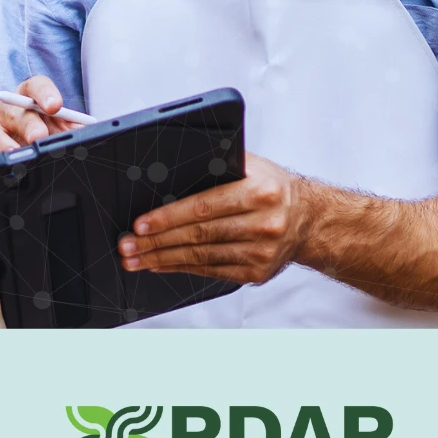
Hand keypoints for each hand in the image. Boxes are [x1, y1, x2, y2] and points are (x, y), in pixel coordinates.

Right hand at [0, 76, 81, 276]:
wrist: (21, 168)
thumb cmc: (45, 143)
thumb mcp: (62, 135)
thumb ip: (73, 132)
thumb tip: (90, 133)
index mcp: (29, 99)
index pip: (34, 86)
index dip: (45, 93)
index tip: (56, 106)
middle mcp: (5, 110)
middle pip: (12, 109)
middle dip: (27, 123)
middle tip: (40, 137)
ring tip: (13, 155)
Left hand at [117, 153, 311, 284]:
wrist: (309, 219)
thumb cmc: (273, 188)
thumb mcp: (251, 166)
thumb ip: (217, 164)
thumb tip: (171, 170)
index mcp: (258, 191)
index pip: (203, 206)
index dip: (168, 217)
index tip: (142, 224)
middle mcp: (262, 223)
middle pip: (198, 235)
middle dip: (156, 242)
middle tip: (128, 245)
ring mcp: (260, 251)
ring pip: (201, 257)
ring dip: (163, 259)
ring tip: (136, 259)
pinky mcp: (257, 272)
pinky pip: (212, 271)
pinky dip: (183, 269)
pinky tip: (162, 265)